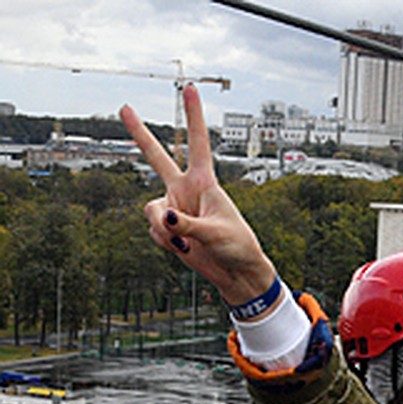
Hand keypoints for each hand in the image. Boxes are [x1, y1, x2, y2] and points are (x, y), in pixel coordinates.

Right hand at [120, 84, 276, 305]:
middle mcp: (185, 190)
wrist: (236, 274)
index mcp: (205, 183)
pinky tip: (184, 250)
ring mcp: (175, 208)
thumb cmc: (237, 247)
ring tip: (185, 244)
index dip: (194, 116)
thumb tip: (166, 218)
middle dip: (140, 134)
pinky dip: (166, 244)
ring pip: (151, 210)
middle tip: (124, 107)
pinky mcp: (168, 229)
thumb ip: (187, 225)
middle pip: (157, 158)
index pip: (198, 144)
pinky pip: (155, 232)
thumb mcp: (216, 234)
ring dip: (163, 230)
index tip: (190, 88)